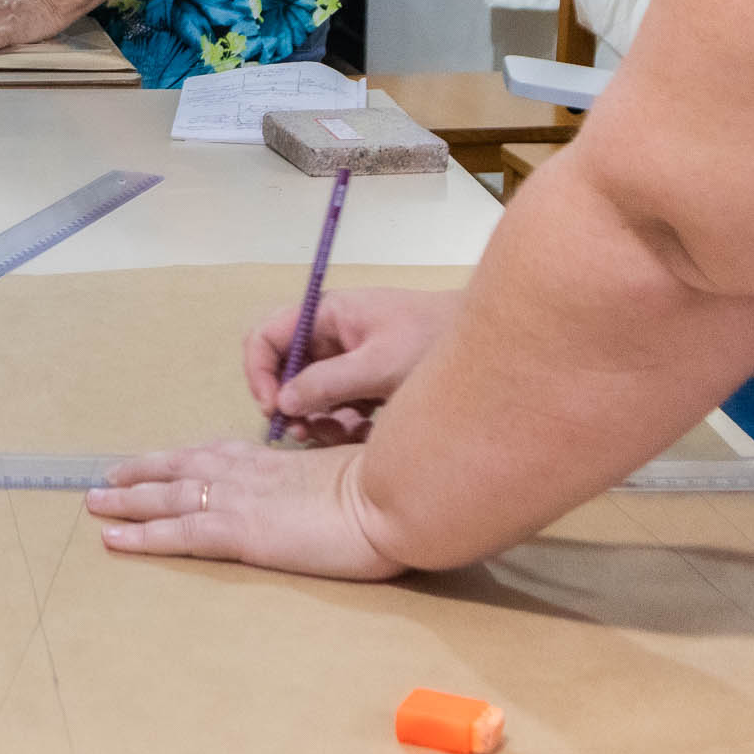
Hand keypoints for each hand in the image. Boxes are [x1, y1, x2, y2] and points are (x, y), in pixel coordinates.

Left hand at [85, 440, 406, 579]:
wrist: (391, 496)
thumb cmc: (385, 488)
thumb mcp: (347, 475)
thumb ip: (320, 481)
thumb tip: (319, 491)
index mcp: (272, 460)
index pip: (214, 455)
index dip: (180, 459)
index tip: (157, 461)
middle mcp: (245, 472)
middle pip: (179, 469)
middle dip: (141, 474)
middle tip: (107, 480)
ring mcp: (237, 499)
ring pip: (166, 497)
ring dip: (126, 500)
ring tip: (94, 503)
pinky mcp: (237, 531)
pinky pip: (177, 534)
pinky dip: (141, 535)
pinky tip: (114, 538)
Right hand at [245, 287, 462, 445]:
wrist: (494, 350)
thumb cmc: (433, 341)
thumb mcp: (379, 365)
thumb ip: (327, 383)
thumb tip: (283, 404)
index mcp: (326, 315)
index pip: (267, 336)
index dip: (259, 371)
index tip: (272, 408)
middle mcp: (330, 336)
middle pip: (286, 370)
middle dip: (289, 404)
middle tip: (301, 435)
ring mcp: (349, 360)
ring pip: (310, 394)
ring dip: (315, 419)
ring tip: (336, 437)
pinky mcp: (367, 384)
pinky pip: (338, 406)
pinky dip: (342, 423)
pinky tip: (362, 434)